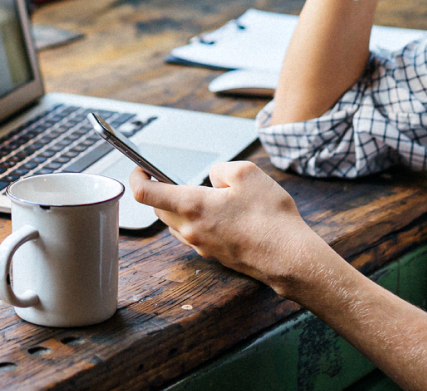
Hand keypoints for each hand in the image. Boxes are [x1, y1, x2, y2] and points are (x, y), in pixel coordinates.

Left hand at [128, 162, 329, 294]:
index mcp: (192, 206)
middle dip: (160, 192)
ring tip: (202, 194)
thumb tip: (211, 178)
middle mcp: (191, 229)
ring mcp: (202, 245)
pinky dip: (196, 221)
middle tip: (171, 177)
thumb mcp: (247, 174)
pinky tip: (219, 213)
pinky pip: (194, 234)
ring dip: (178, 208)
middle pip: (160, 210)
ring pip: (176, 224)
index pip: (146, 194)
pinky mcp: (214, 255)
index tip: (139, 168)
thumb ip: (220, 169)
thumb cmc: (271, 218)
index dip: (137, 178)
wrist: (290, 258)